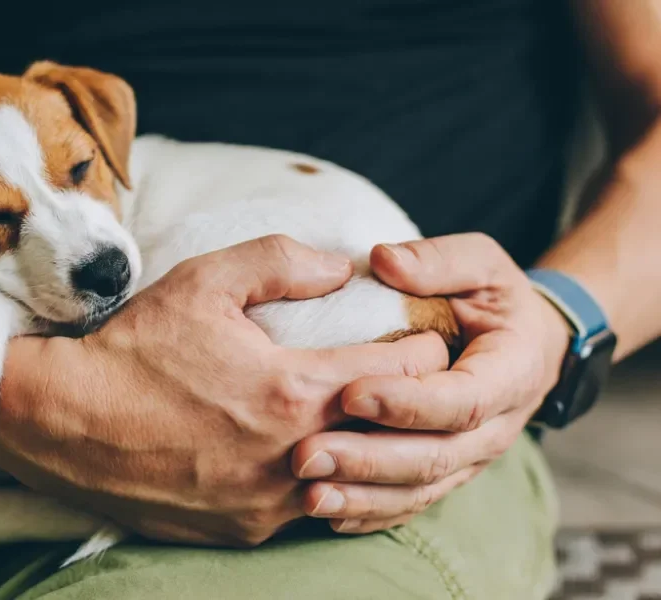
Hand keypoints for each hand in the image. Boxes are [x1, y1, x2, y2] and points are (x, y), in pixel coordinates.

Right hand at [0, 235, 448, 546]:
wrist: (63, 422)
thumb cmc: (133, 348)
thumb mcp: (203, 282)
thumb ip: (280, 261)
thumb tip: (339, 266)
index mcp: (292, 391)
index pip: (401, 373)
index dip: (426, 350)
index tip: (431, 337)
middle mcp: (291, 458)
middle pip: (392, 435)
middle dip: (413, 405)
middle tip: (416, 380)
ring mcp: (267, 504)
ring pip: (356, 483)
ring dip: (372, 450)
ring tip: (373, 420)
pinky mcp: (242, 530)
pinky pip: (305, 510)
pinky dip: (322, 483)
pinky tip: (313, 456)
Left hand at [291, 233, 571, 533]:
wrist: (526, 343)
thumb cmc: (494, 297)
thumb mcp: (480, 264)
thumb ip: (437, 261)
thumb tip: (383, 260)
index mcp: (508, 373)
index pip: (460, 400)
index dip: (406, 402)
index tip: (348, 392)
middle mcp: (493, 427)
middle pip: (434, 458)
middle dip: (368, 460)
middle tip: (306, 456)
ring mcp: (468, 458)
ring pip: (418, 490)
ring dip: (361, 497)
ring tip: (307, 495)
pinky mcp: (443, 473)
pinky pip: (408, 504)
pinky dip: (368, 513)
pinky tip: (324, 513)